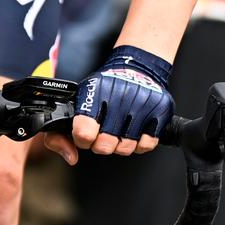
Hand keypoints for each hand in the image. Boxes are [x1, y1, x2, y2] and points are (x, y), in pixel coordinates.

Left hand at [45, 45, 173, 164]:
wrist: (137, 67)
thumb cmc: (107, 87)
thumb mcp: (81, 99)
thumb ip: (64, 129)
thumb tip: (71, 157)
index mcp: (97, 92)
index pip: (83, 133)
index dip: (83, 139)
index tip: (86, 134)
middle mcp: (120, 97)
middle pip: (104, 145)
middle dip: (101, 144)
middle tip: (104, 134)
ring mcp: (142, 104)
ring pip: (125, 148)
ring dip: (120, 144)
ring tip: (120, 130)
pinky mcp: (160, 111)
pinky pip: (146, 145)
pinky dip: (140, 143)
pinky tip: (135, 131)